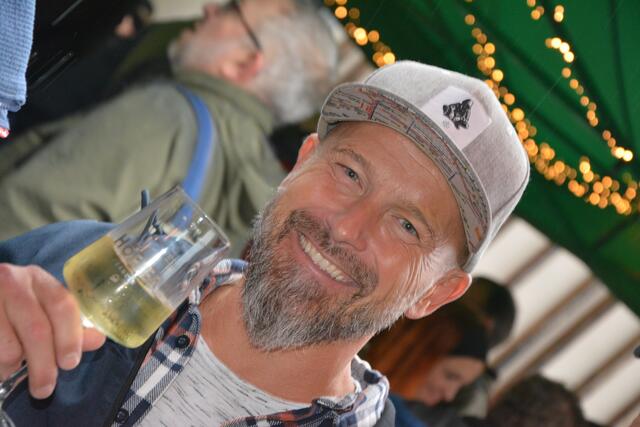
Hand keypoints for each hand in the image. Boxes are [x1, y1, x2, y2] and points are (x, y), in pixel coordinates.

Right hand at [0, 264, 104, 398]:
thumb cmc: (13, 306)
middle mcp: (13, 281)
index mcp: (39, 279)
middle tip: (45, 388)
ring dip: (13, 367)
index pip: (62, 305)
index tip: (70, 363)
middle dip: (44, 364)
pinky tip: (2, 364)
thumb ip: (69, 325)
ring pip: (9, 347)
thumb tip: (97, 340)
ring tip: (13, 369)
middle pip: (37, 329)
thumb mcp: (41, 308)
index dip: (70, 337)